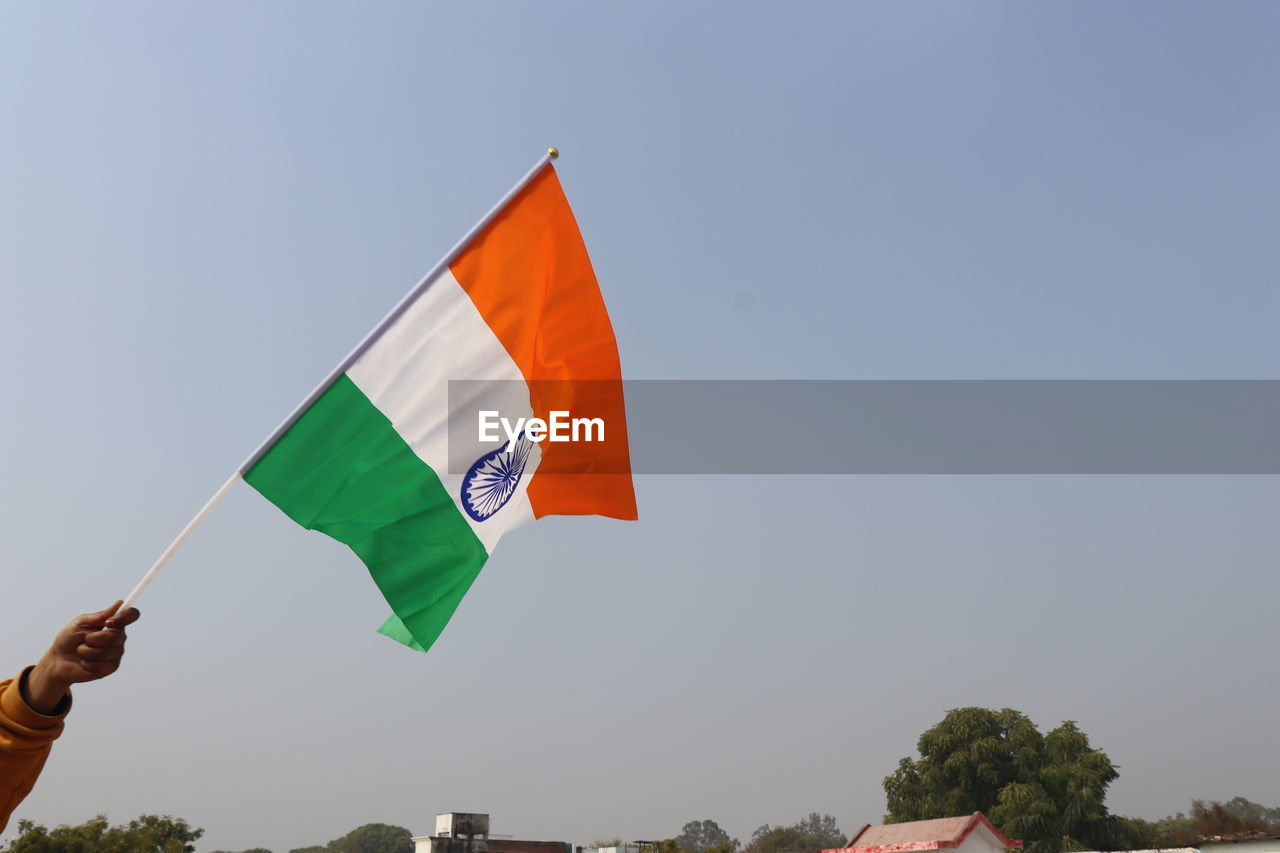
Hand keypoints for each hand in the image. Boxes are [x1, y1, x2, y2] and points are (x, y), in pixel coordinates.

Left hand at [23, 601, 140, 714]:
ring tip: (81, 652)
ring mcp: (116, 654)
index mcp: (113, 624)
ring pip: (106, 652)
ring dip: (87, 652)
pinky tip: (84, 662)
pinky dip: (87, 663)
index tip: (108, 622)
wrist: (58, 660)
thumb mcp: (80, 623)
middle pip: (116, 636)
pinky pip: (102, 665)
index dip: (125, 617)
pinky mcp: (110, 668)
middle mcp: (118, 638)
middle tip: (85, 640)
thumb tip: (119, 603)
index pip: (131, 615)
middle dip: (93, 639)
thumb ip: (100, 616)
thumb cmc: (69, 639)